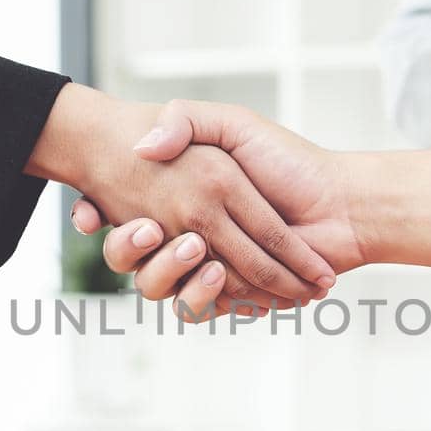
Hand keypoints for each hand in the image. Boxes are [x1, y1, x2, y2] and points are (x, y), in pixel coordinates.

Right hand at [28, 85, 336, 303]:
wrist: (341, 203)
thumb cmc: (288, 160)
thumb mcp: (232, 125)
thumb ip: (185, 121)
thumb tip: (143, 147)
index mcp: (180, 199)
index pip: (122, 213)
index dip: (96, 216)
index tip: (90, 212)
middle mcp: (186, 237)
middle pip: (130, 259)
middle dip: (128, 250)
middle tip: (150, 229)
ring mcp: (207, 271)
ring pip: (158, 290)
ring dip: (168, 274)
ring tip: (196, 250)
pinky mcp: (230, 297)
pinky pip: (196, 309)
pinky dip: (204, 296)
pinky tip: (216, 271)